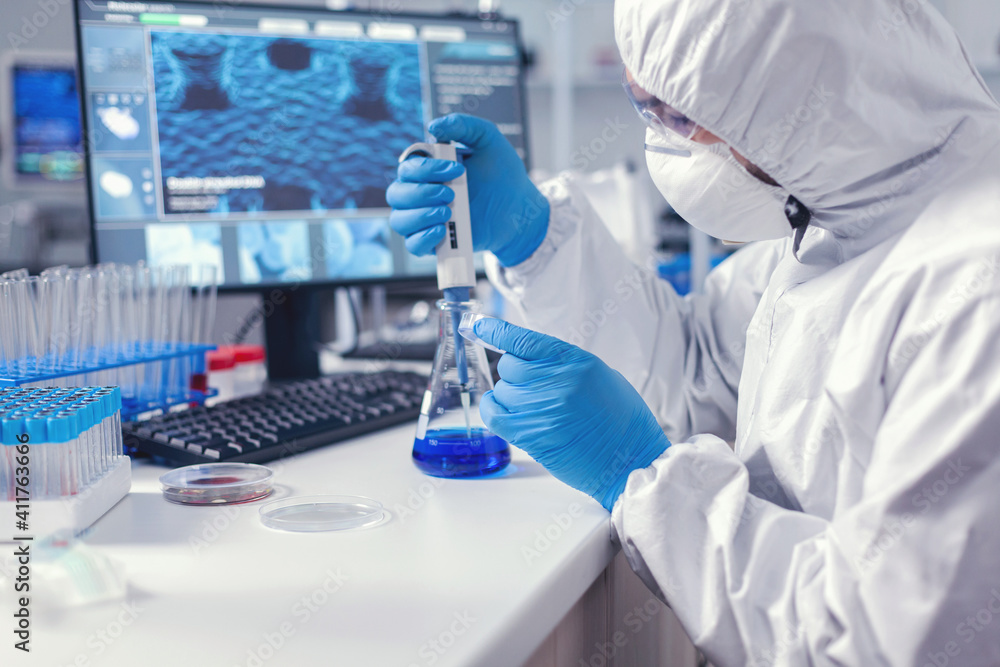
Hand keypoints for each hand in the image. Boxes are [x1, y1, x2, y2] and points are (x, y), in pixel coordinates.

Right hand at [386, 114, 549, 266]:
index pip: (407, 167)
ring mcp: (425, 219)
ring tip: (447, 212)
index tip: (459, 170)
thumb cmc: (503, 173)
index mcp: (427, 169)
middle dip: (421, 193)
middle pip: (396, 194)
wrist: (520, 209)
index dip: (426, 169)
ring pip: (399, 221)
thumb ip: (463, 126)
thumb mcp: (488, 140)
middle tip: (451, 194)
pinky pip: (412, 246)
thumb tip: (433, 127)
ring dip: (419, 216)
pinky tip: (442, 230)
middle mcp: (420, 193)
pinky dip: (422, 238)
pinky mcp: (435, 242)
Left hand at [475, 319, 669, 510]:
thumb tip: (530, 359)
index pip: (524, 340)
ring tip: (533, 406)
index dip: (495, 330)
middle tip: (534, 387)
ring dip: (510, 395)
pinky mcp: (531, 435)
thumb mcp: (600, 376)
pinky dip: (494, 410)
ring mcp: (541, 409)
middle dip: (515, 373)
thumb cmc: (622, 420)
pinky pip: (494, 415)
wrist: (631, 461)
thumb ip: (564, 365)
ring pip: (501, 390)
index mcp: (576, 362)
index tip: (477, 325)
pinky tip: (505, 411)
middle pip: (509, 365)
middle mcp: (556, 382)